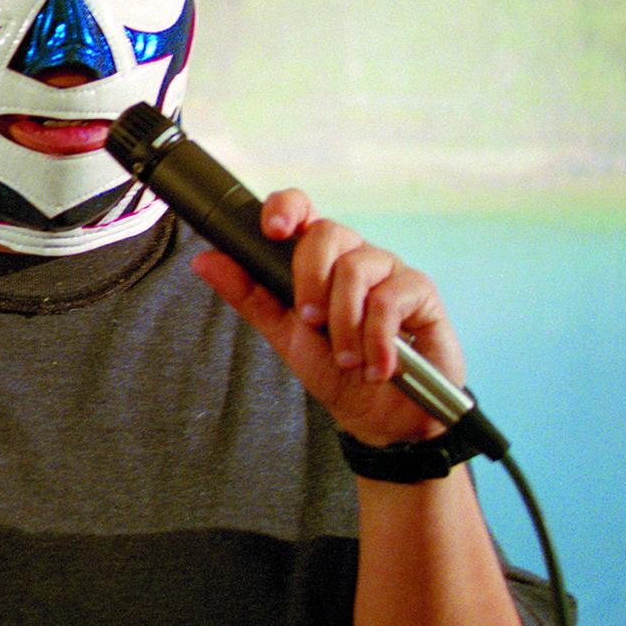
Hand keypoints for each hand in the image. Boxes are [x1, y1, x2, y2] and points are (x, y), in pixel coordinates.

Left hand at [189, 187, 465, 447]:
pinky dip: (376, 338)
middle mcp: (354, 256)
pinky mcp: (421, 291)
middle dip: (310, 280)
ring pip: (357, 268)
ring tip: (347, 359)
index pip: (302, 210)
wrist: (383, 417)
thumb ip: (249, 295)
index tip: (273, 231)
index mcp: (318, 260)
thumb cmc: (335, 371)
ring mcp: (390, 270)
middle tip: (310, 322)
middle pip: (327, 232)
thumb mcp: (284, 334)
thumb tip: (204, 260)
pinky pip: (391, 297)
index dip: (286, 208)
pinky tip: (377, 366)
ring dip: (344, 322)